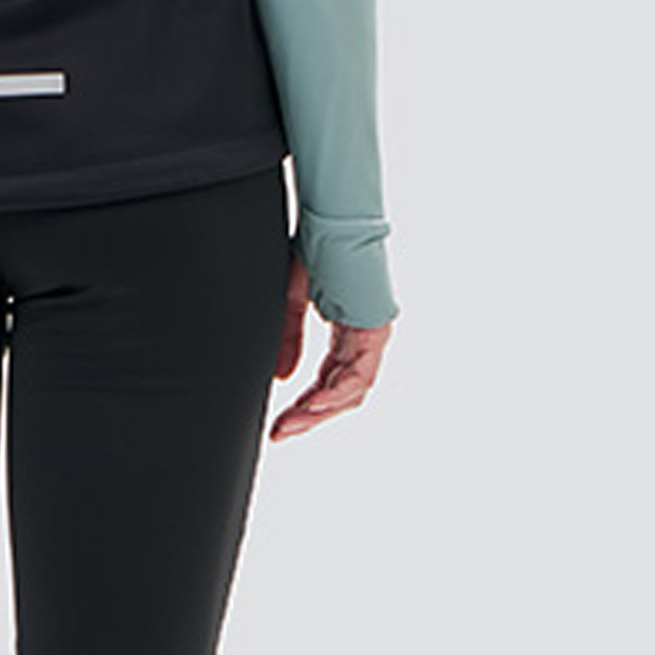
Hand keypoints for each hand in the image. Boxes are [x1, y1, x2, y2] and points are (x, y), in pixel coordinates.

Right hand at [269, 254, 391, 440]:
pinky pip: (361, 373)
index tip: (278, 426)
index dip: (303, 406)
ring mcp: (372, 334)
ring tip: (292, 424)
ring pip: (352, 390)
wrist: (325, 221)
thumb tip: (282, 378)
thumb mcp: (289, 302)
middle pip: (341, 392)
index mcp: (344, 331)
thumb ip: (288, 340)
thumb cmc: (311, 249)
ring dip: (320, 411)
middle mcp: (362, 337)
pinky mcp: (376, 328)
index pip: (328, 381)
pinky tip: (315, 405)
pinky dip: (338, 392)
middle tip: (281, 433)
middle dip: (309, 416)